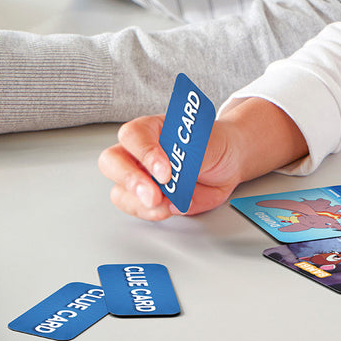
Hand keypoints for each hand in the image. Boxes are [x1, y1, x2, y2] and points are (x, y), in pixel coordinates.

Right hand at [98, 115, 245, 220]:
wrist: (228, 162)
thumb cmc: (213, 144)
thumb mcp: (205, 144)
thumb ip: (187, 158)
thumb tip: (175, 179)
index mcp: (151, 128)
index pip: (133, 135)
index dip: (146, 154)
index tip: (166, 172)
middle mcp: (138, 151)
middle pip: (111, 161)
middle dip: (130, 180)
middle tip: (153, 195)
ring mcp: (139, 176)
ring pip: (119, 190)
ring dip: (141, 203)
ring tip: (166, 204)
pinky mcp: (146, 198)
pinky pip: (136, 208)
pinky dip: (151, 213)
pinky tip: (169, 208)